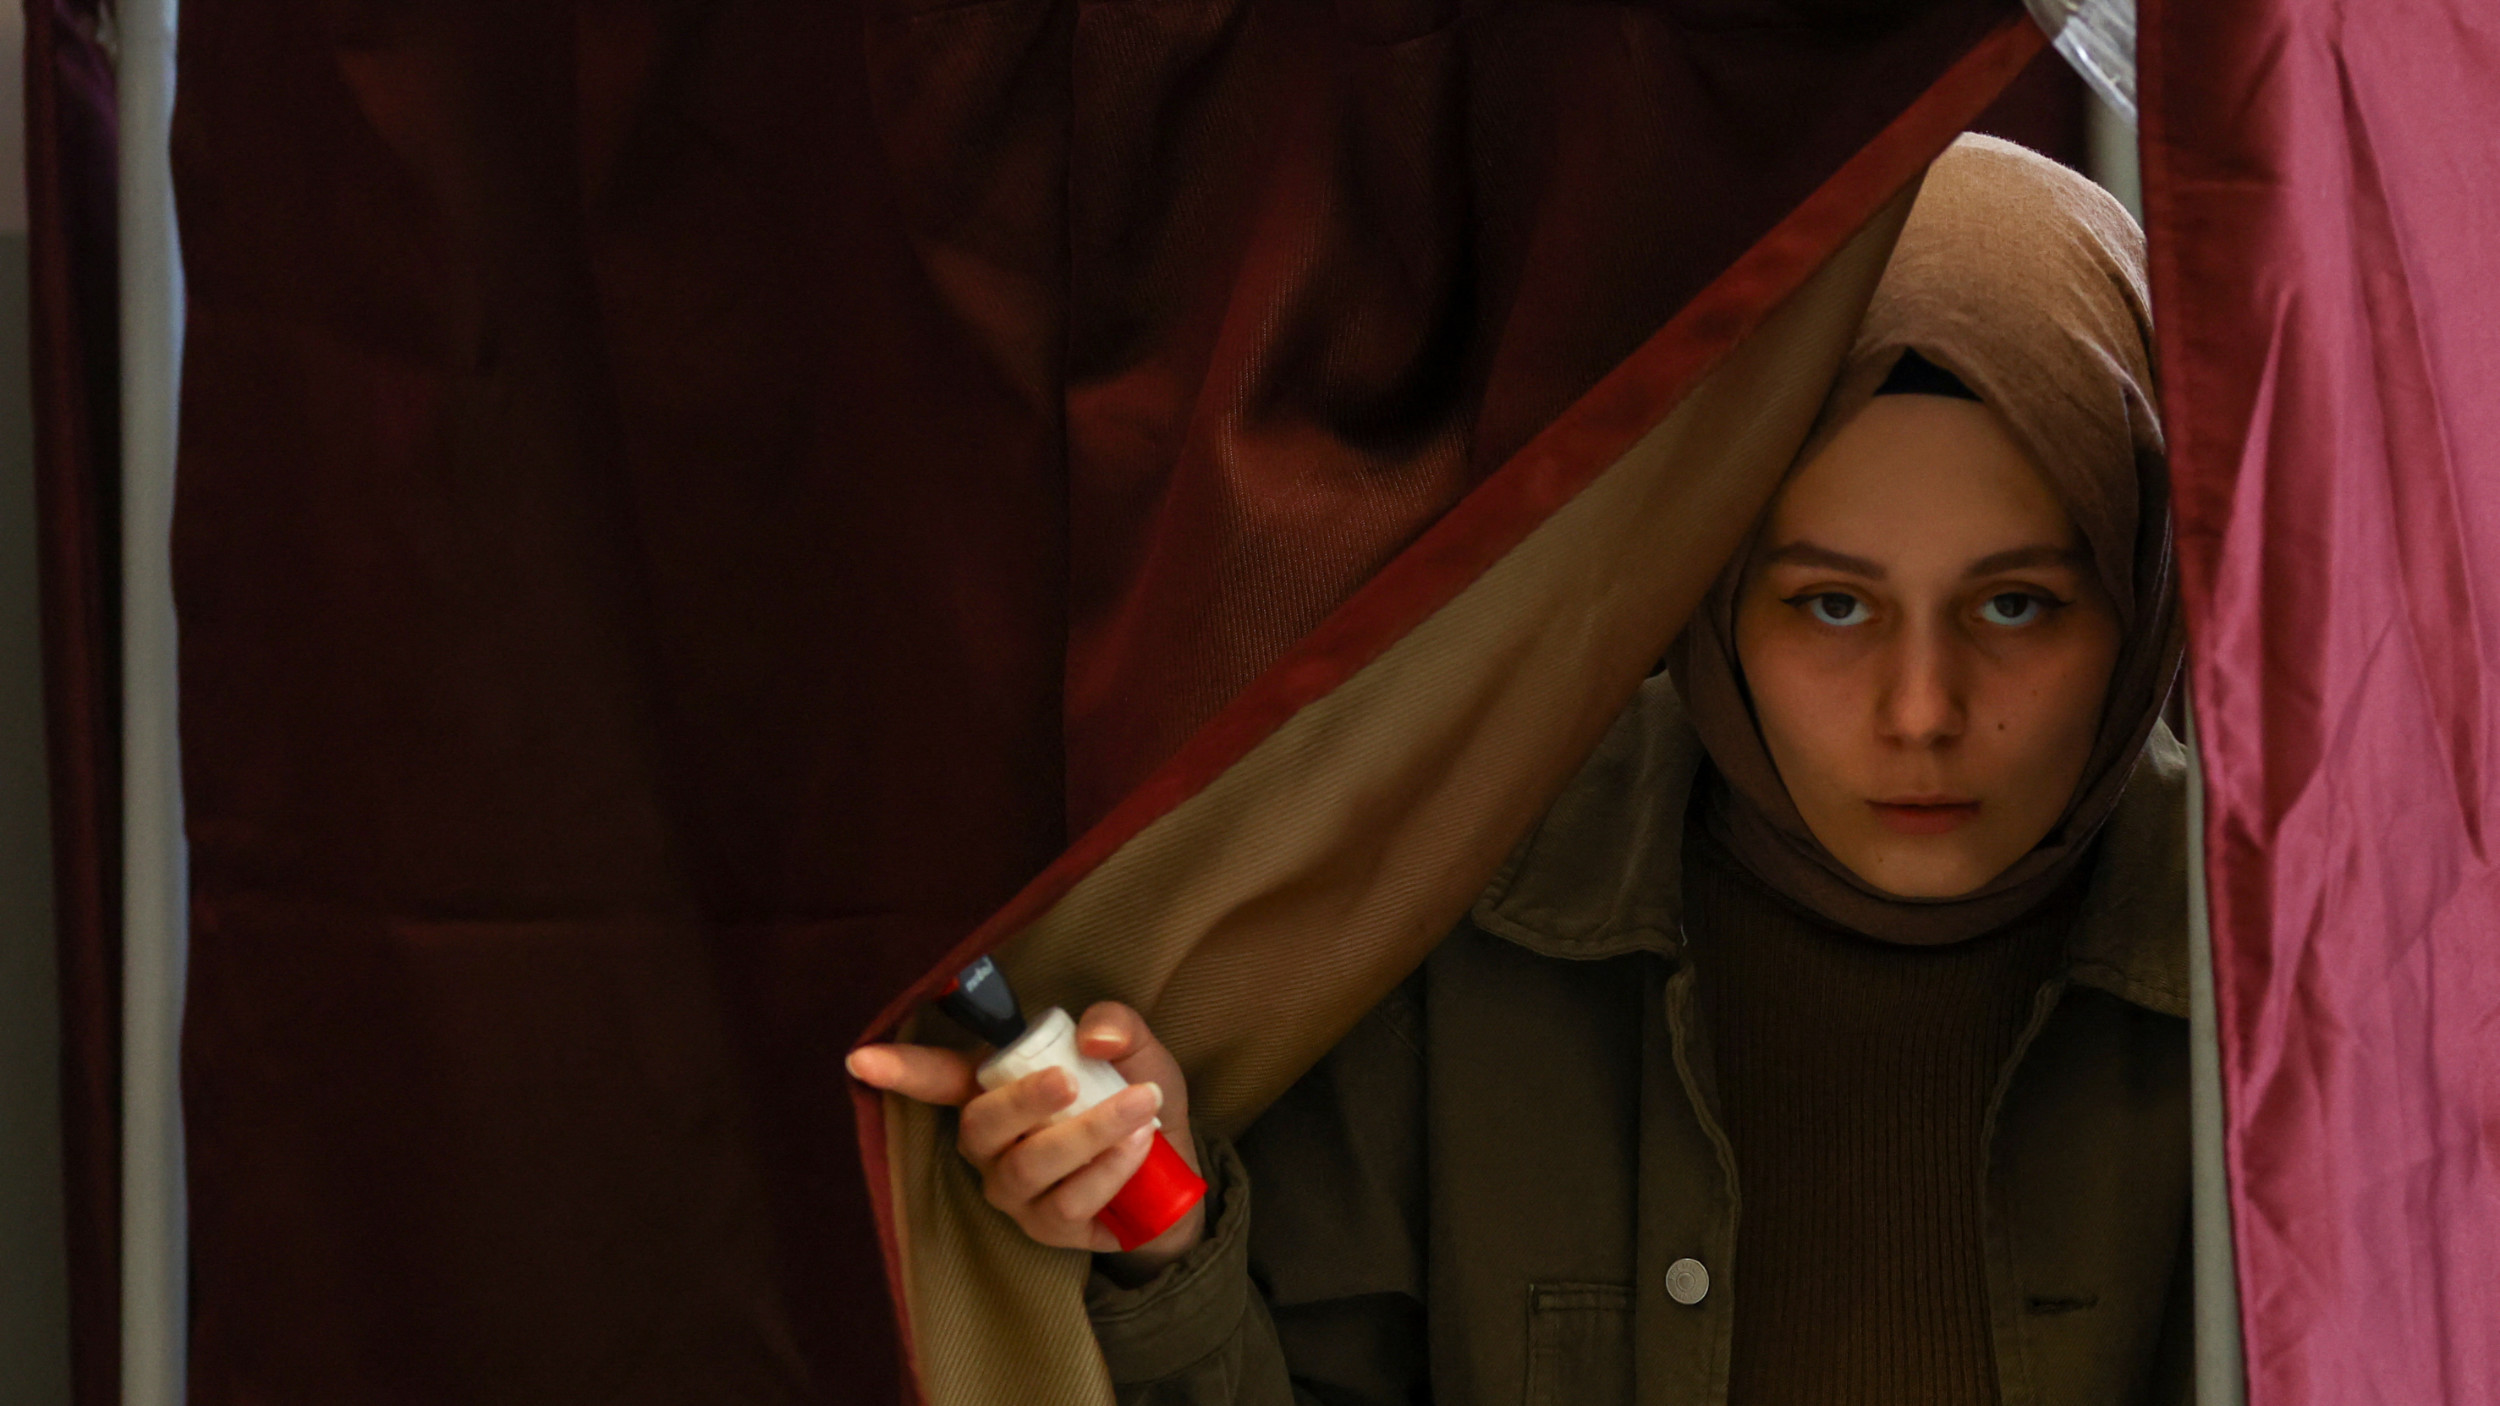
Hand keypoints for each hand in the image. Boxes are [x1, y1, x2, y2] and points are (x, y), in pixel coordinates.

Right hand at [847, 1001, 1207, 1275]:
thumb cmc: (1135, 1102)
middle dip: (1023, 1100)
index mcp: (995, 1089)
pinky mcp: (1048, 1228)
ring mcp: (1014, 1190)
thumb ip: (1117, 1028)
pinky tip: (1138, 1147)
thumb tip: (1093, 1036)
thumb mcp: (1136, 1054)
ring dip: (1088, 1132)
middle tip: (1067, 1080)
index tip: (860, 1057)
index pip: (936, 1078)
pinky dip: (1108, 1170)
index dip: (900, 1070)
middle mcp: (991, 1144)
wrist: (1177, 1175)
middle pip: (982, 1124)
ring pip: (1030, 1164)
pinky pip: (1068, 1201)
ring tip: (1140, 1107)